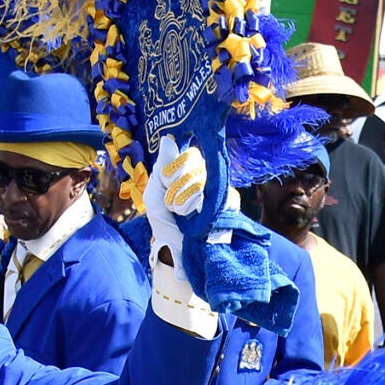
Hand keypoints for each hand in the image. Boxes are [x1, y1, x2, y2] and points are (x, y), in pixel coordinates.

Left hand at [142, 137, 208, 276]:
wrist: (175, 246)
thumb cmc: (164, 219)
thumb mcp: (154, 192)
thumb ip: (161, 166)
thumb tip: (168, 139)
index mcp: (189, 169)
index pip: (190, 155)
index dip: (175, 169)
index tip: (166, 183)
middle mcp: (206, 175)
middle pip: (197, 167)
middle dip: (178, 188)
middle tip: (174, 205)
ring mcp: (219, 188)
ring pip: (203, 182)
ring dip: (186, 201)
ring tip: (183, 214)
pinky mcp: (229, 202)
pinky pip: (217, 195)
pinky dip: (200, 208)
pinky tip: (196, 217)